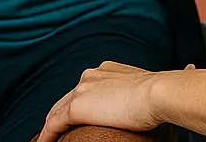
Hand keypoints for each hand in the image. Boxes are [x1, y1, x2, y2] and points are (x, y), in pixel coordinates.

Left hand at [39, 62, 163, 141]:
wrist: (156, 93)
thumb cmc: (159, 96)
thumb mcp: (145, 90)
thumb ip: (138, 94)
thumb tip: (154, 97)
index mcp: (106, 70)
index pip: (85, 90)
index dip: (77, 104)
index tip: (76, 117)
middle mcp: (91, 76)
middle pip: (67, 99)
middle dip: (59, 115)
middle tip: (53, 132)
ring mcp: (82, 89)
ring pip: (57, 111)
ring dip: (50, 127)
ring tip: (46, 140)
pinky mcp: (77, 106)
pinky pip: (54, 123)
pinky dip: (46, 135)